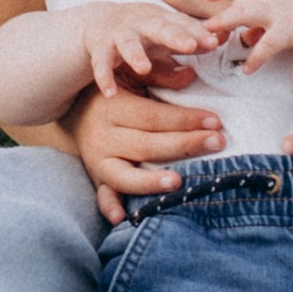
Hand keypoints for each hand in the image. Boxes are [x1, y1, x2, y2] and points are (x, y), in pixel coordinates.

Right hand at [62, 72, 223, 223]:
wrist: (75, 108)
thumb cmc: (116, 88)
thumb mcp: (133, 73)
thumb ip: (160, 73)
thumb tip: (190, 76)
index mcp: (113, 105)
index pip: (153, 116)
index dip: (185, 119)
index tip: (215, 122)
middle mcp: (103, 135)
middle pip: (145, 144)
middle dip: (184, 145)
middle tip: (218, 143)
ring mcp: (97, 160)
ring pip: (123, 175)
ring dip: (150, 181)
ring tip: (178, 183)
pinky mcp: (96, 178)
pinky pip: (102, 195)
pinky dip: (110, 207)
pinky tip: (122, 218)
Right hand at [82, 0, 217, 100]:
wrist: (100, 22)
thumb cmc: (145, 35)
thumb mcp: (168, 38)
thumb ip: (191, 44)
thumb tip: (216, 47)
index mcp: (164, 21)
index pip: (184, 24)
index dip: (198, 32)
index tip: (214, 42)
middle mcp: (143, 25)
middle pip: (161, 28)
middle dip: (175, 36)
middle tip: (191, 46)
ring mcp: (121, 35)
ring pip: (128, 42)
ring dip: (136, 54)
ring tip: (144, 69)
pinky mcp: (101, 48)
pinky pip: (101, 62)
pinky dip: (105, 76)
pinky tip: (111, 92)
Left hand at [203, 0, 292, 73]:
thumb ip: (269, 18)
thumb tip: (248, 34)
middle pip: (238, 2)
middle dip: (219, 14)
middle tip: (204, 28)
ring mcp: (280, 10)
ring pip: (244, 15)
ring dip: (226, 28)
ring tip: (212, 43)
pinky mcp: (290, 28)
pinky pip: (266, 45)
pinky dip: (255, 58)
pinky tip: (248, 70)